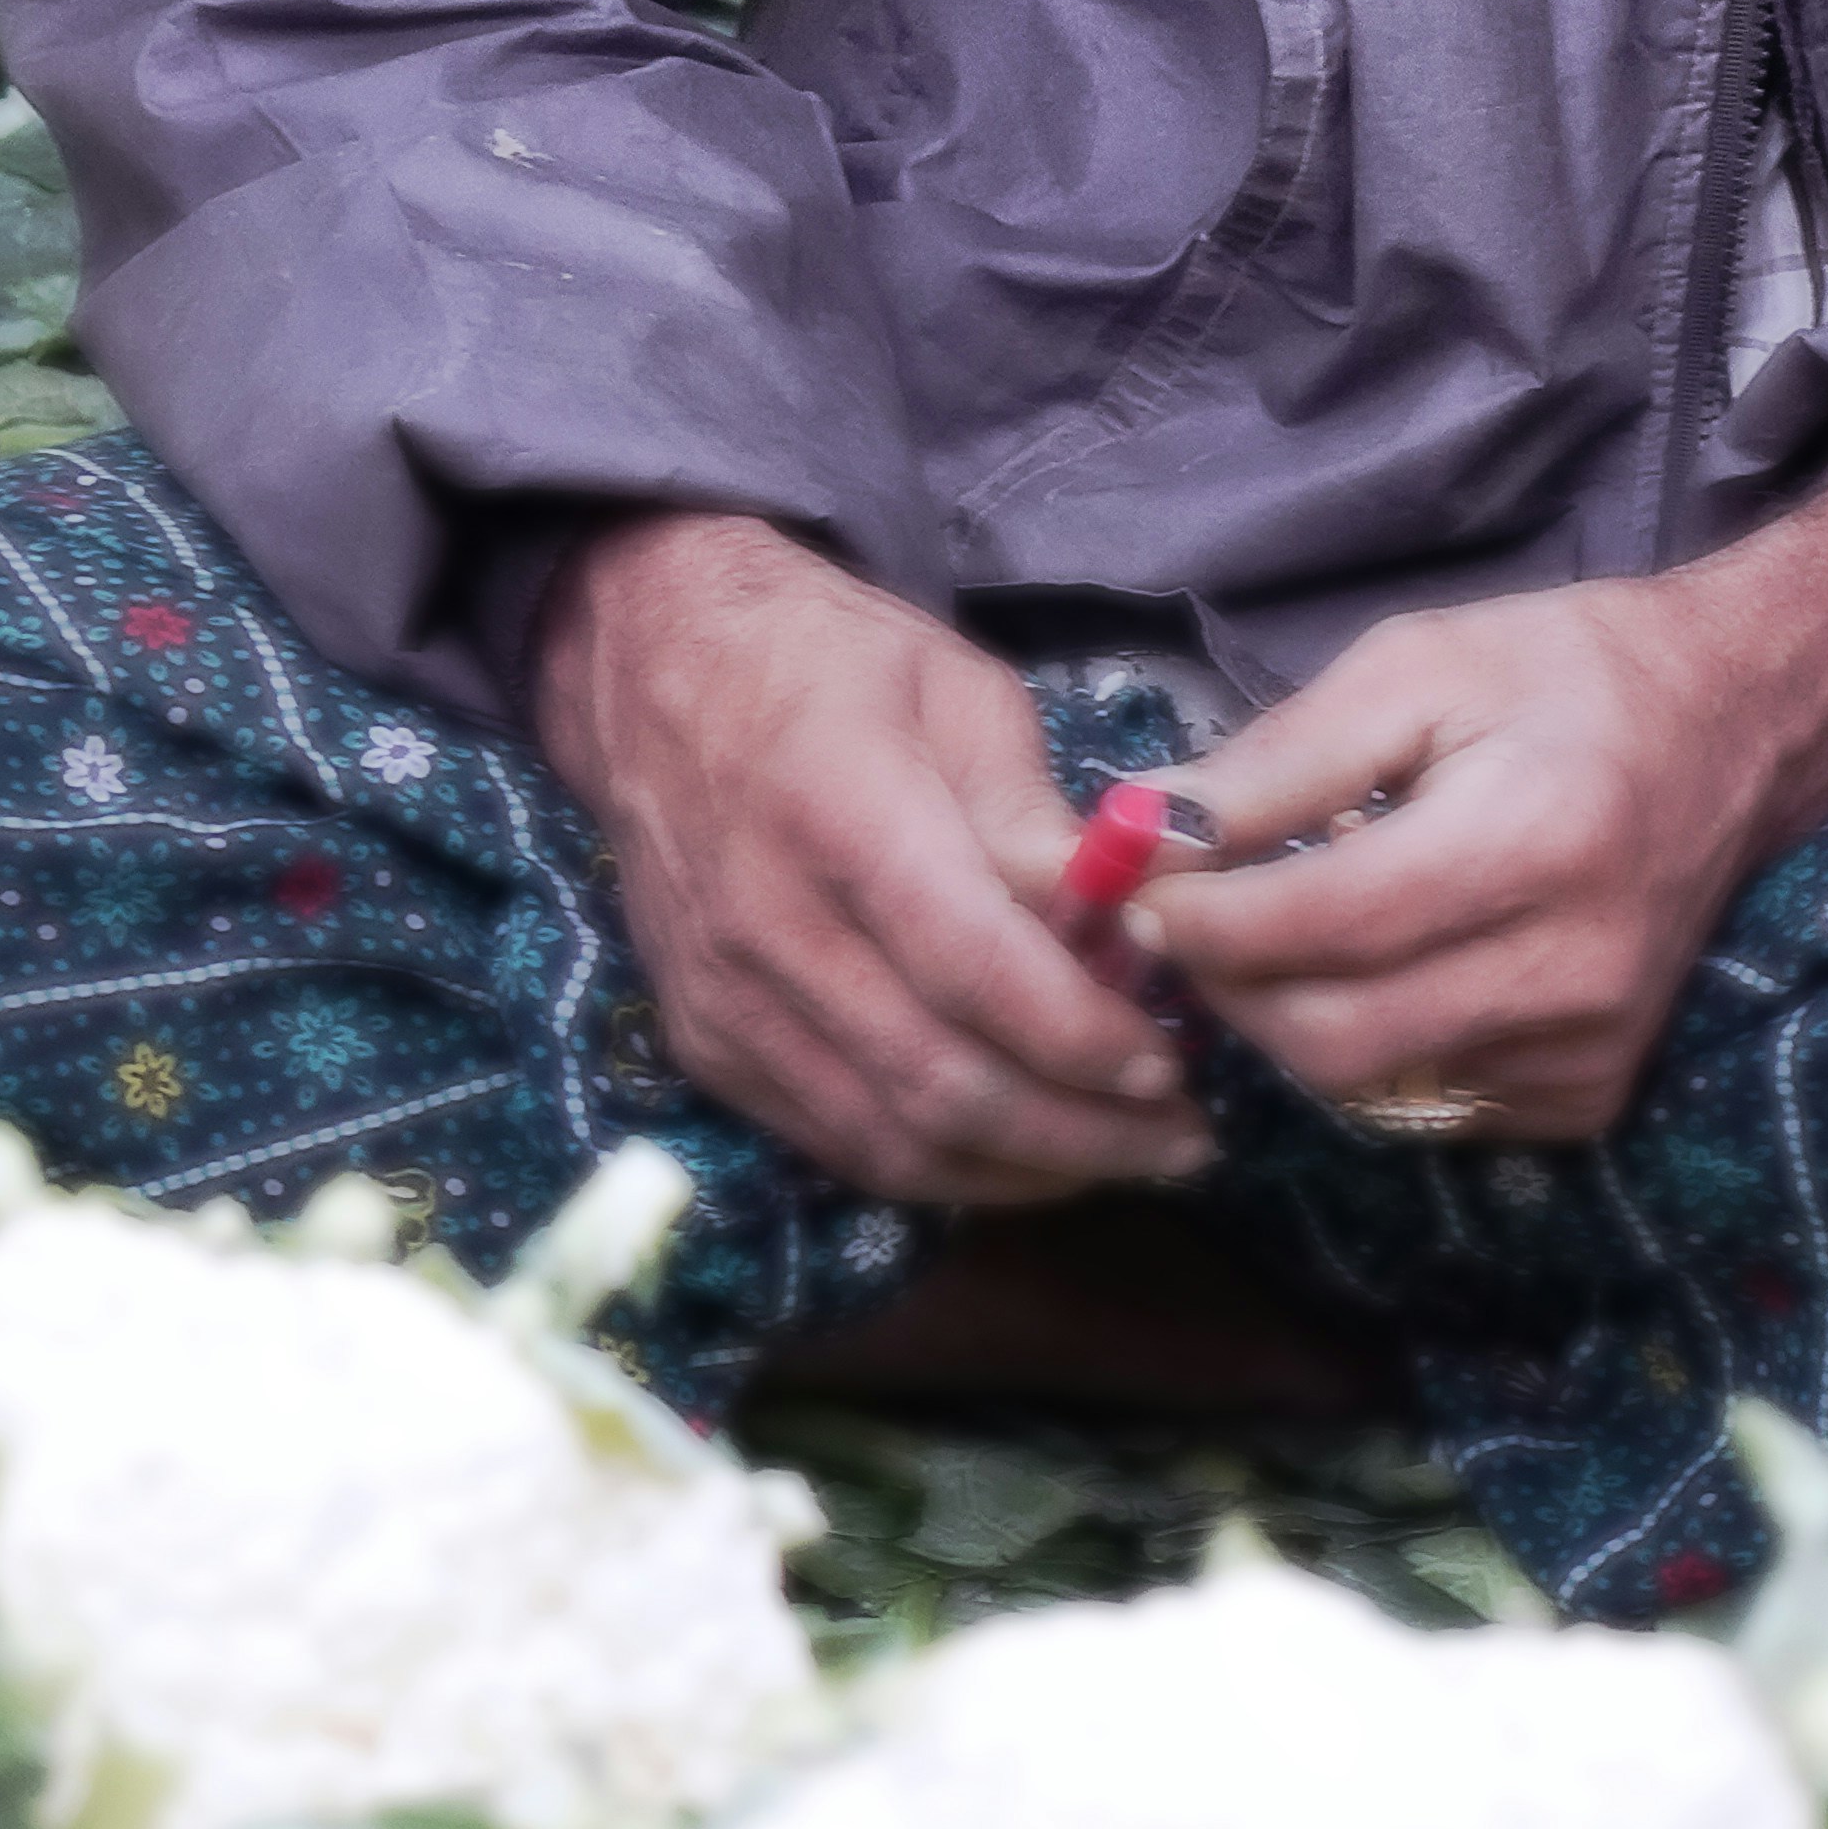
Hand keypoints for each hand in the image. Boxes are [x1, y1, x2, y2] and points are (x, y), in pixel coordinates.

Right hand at [529, 512, 1215, 1213]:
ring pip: (889, 1140)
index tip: (1169, 1062)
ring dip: (1021, 1171)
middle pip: (937, 1081)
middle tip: (1179, 1137)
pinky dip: (940, 1168)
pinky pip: (835, 1143)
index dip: (1081, 1034)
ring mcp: (725, 998)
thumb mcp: (958, 690)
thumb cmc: (824, 658)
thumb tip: (1135, 923)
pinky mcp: (705, 1044)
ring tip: (1122, 1155)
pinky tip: (1021, 1153)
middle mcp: (768, 923)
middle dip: (1080, 1131)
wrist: (648, 670)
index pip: (973, 966)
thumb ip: (1038, 819)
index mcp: (839, 809)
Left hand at [1133, 421, 1827, 1145]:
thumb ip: (1279, 759)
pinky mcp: (1590, 1096)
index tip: (1131, 892)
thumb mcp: (1415, 668)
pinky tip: (1368, 972)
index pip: (1322, 926)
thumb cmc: (1563, 675)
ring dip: (1284, 1023)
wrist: (1733, 728)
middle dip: (1227, 989)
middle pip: (1332, 1037)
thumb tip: (1146, 832)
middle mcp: (1573, 969)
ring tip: (1264, 939)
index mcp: (1533, 841)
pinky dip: (1368, 1051)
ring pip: (1369, 1088)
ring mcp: (1590, 1049)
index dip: (1202, 922)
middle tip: (1180, 926)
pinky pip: (1428, 1105)